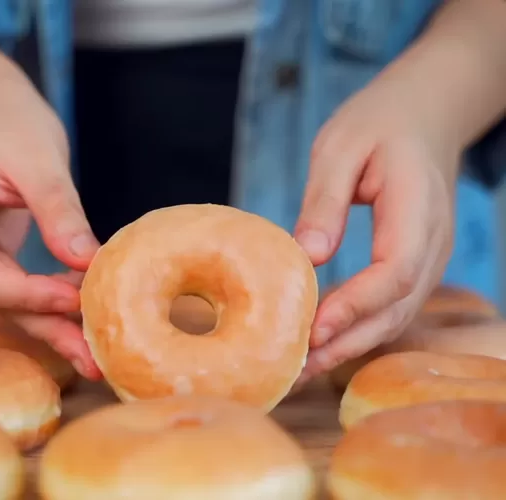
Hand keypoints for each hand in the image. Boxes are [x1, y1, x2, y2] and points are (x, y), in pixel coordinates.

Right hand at [0, 75, 101, 378]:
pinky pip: (12, 285)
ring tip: (93, 352)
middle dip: (42, 324)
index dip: (21, 292)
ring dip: (48, 322)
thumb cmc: (6, 118)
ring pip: (2, 297)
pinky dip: (46, 299)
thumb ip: (58, 210)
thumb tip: (87, 263)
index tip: (73, 299)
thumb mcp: (39, 156)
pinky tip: (81, 314)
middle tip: (91, 357)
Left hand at [292, 68, 458, 386]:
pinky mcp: (415, 263)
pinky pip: (391, 307)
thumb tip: (308, 256)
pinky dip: (359, 330)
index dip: (355, 306)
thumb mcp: (340, 148)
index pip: (394, 272)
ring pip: (396, 316)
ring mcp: (430, 256)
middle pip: (397, 308)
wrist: (423, 113)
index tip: (312, 330)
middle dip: (347, 342)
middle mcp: (433, 242)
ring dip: (351, 345)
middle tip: (295, 368)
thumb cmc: (377, 123)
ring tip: (300, 368)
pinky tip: (322, 342)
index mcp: (417, 207)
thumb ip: (325, 200)